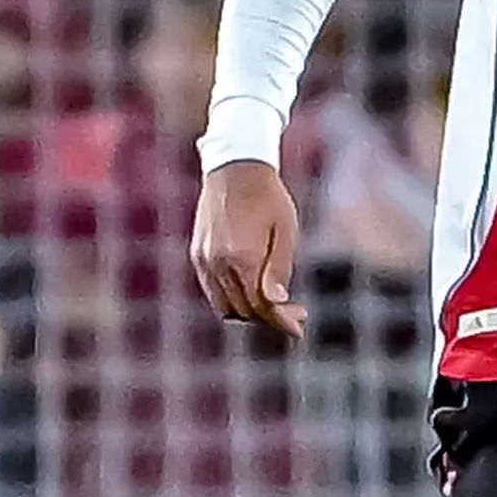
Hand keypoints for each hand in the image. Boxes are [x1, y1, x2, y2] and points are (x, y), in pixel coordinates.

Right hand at [192, 159, 306, 339]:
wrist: (234, 167)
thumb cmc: (268, 196)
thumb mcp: (285, 230)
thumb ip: (280, 269)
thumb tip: (277, 302)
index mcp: (242, 259)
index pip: (261, 307)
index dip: (282, 322)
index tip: (299, 330)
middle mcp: (218, 264)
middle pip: (243, 311)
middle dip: (270, 318)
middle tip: (295, 313)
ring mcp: (203, 260)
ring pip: (224, 307)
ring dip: (249, 312)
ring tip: (274, 303)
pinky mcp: (197, 254)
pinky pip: (213, 291)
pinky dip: (232, 298)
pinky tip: (252, 288)